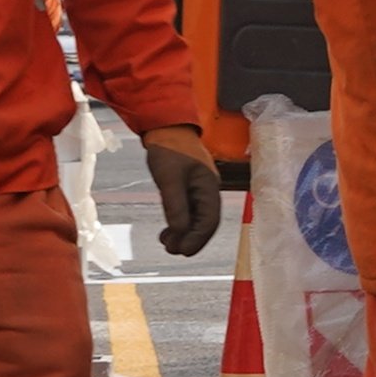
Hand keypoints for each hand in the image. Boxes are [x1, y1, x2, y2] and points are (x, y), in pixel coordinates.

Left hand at [141, 126, 224, 257]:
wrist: (165, 125)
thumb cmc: (168, 148)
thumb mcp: (168, 179)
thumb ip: (175, 206)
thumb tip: (180, 233)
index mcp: (209, 186)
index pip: (210, 221)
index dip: (198, 239)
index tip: (182, 251)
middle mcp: (208, 189)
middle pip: (206, 223)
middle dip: (191, 239)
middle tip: (172, 250)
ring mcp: (200, 189)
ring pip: (197, 219)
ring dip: (184, 233)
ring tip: (167, 242)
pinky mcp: (190, 187)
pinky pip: (189, 211)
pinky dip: (180, 223)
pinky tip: (168, 230)